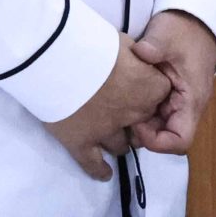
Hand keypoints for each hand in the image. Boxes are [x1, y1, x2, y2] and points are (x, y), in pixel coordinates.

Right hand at [43, 33, 174, 181]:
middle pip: (141, 123)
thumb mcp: (124, 42)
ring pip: (120, 145)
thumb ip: (137, 58)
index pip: (160, 95)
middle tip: (119, 109)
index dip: (148, 90)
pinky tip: (104, 174)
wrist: (55, 57)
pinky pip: (92, 162)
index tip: (136, 85)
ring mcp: (107, 130)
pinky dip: (98, 170)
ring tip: (112, 140)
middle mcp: (134, 114)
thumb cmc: (93, 43)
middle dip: (134, 119)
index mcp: (150, 89)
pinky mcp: (80, 141)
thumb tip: (140, 59)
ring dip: (118, 142)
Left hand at [129, 10, 215, 155]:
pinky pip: (155, 116)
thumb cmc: (183, 31)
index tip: (137, 122)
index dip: (157, 141)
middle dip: (143, 132)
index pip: (180, 140)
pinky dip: (140, 113)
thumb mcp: (168, 35)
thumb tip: (142, 52)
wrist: (193, 22)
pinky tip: (127, 97)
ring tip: (122, 104)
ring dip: (140, 123)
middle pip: (166, 137)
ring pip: (159, 128)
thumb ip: (156, 45)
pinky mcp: (170, 98)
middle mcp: (187, 107)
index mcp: (192, 99)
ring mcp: (178, 104)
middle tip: (122, 113)